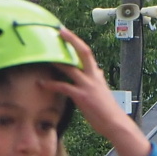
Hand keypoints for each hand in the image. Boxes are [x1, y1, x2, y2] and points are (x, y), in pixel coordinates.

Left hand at [42, 31, 150, 155]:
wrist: (115, 124)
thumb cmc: (109, 111)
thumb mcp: (104, 91)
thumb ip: (99, 80)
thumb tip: (99, 71)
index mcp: (97, 75)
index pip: (86, 53)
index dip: (75, 41)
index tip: (65, 32)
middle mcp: (93, 77)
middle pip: (82, 52)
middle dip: (71, 40)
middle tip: (58, 32)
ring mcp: (87, 86)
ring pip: (70, 68)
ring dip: (55, 61)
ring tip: (42, 57)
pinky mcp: (81, 97)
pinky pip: (63, 87)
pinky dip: (51, 85)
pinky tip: (41, 83)